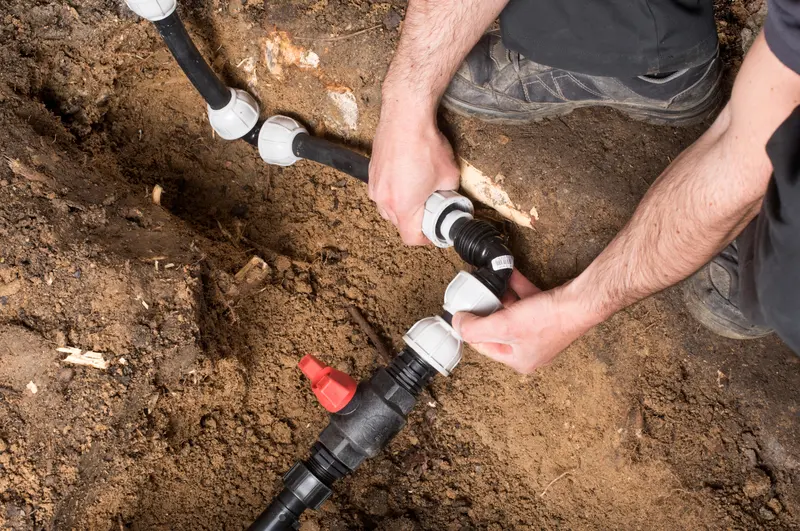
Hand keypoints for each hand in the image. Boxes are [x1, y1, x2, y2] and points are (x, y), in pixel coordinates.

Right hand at [369, 104, 460, 244]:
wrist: (405, 117)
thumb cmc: (424, 145)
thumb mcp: (449, 176)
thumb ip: (448, 194)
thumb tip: (448, 198)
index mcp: (403, 207)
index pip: (411, 238)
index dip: (426, 239)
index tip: (433, 232)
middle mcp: (384, 200)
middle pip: (399, 224)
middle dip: (415, 220)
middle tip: (430, 207)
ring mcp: (375, 186)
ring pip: (389, 209)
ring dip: (403, 206)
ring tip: (418, 189)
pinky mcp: (372, 173)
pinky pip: (383, 192)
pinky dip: (394, 191)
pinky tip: (407, 176)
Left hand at [451, 270, 597, 372]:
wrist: (582, 301)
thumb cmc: (550, 319)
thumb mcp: (503, 326)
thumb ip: (476, 329)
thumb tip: (457, 324)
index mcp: (519, 360)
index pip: (483, 346)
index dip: (470, 328)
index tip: (461, 313)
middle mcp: (530, 349)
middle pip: (497, 329)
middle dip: (487, 310)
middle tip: (475, 295)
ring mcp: (540, 331)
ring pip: (511, 313)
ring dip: (500, 296)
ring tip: (489, 283)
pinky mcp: (548, 313)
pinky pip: (525, 300)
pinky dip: (516, 288)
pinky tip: (508, 274)